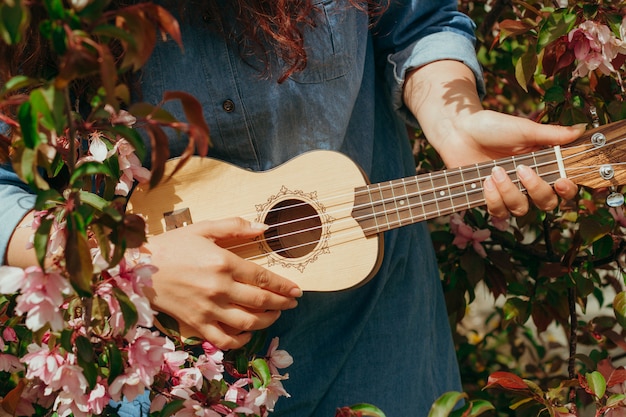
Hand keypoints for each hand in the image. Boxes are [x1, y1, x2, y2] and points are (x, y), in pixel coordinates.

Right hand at [143, 217, 301, 348]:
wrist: (135, 268)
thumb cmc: (172, 245)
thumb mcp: (203, 228)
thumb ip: (235, 227)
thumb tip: (264, 228)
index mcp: (223, 263)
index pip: (263, 277)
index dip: (284, 286)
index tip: (296, 290)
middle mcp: (219, 288)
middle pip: (261, 301)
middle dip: (282, 303)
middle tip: (292, 302)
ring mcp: (207, 309)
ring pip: (247, 322)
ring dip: (267, 320)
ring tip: (275, 314)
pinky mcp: (195, 324)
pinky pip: (224, 339)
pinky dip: (240, 340)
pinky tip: (247, 333)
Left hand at [404, 60, 583, 218]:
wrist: (458, 131)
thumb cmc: (491, 127)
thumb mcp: (523, 129)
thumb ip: (551, 134)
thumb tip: (580, 130)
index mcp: (542, 165)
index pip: (563, 187)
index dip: (567, 190)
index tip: (561, 181)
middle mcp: (528, 183)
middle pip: (547, 204)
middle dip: (536, 189)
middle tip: (521, 169)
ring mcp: (508, 194)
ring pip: (521, 209)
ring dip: (510, 192)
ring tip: (495, 171)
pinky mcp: (488, 200)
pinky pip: (498, 212)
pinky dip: (493, 199)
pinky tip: (486, 181)